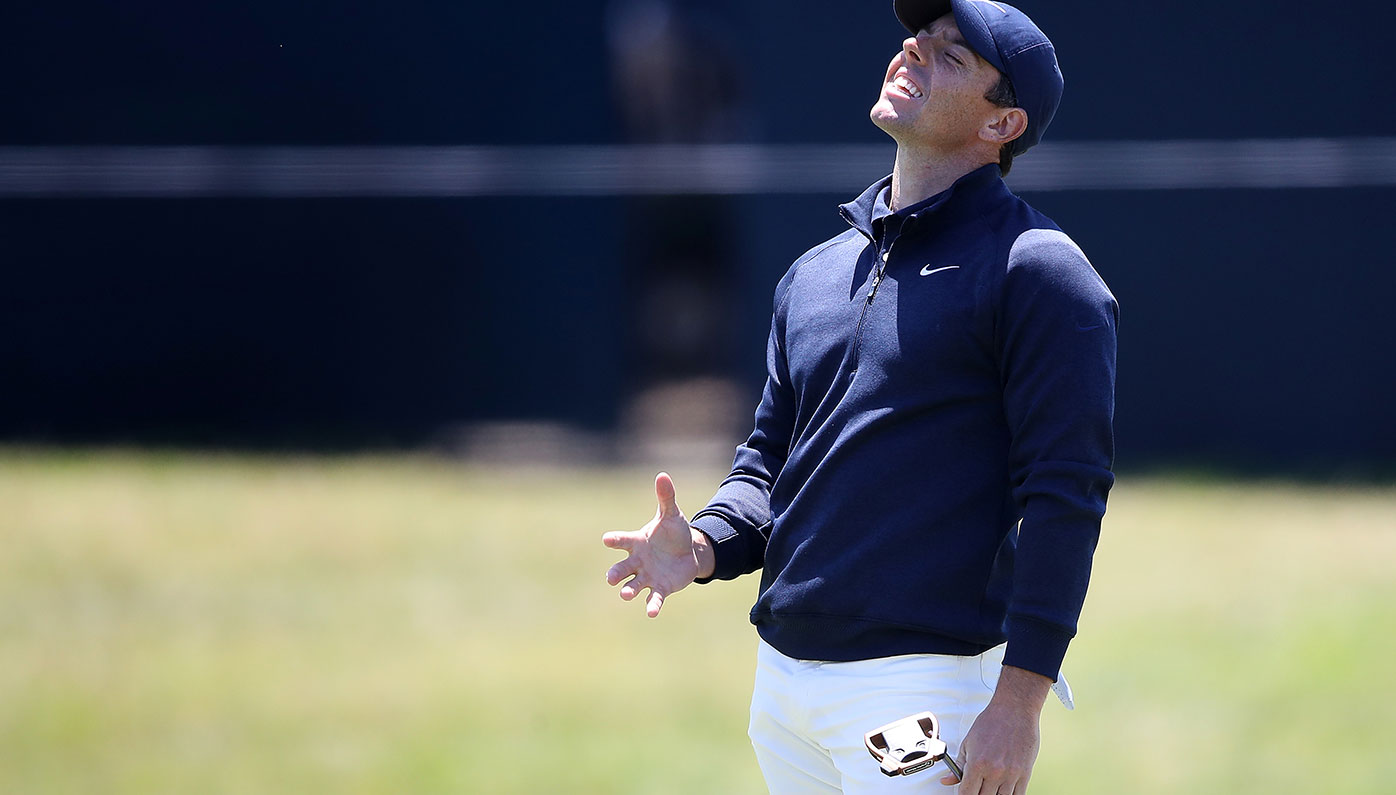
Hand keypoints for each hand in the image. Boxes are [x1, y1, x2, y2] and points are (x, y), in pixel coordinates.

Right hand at [602, 472, 713, 617]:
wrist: (687, 552)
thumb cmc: (673, 533)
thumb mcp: (671, 515)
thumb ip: (665, 498)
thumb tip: (663, 475)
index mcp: (637, 542)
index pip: (622, 540)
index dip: (615, 540)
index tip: (607, 539)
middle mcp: (637, 561)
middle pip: (621, 568)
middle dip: (615, 573)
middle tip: (610, 578)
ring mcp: (647, 576)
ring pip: (634, 585)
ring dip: (629, 590)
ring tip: (625, 595)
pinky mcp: (660, 588)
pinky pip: (654, 598)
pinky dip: (652, 606)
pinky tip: (651, 613)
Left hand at [941, 666, 1047, 793]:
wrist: (1015, 710)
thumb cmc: (991, 722)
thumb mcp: (968, 742)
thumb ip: (958, 765)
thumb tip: (947, 780)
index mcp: (977, 764)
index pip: (966, 794)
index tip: (964, 793)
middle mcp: (994, 771)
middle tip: (977, 788)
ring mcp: (1011, 774)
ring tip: (990, 788)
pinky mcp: (1025, 773)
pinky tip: (1003, 791)